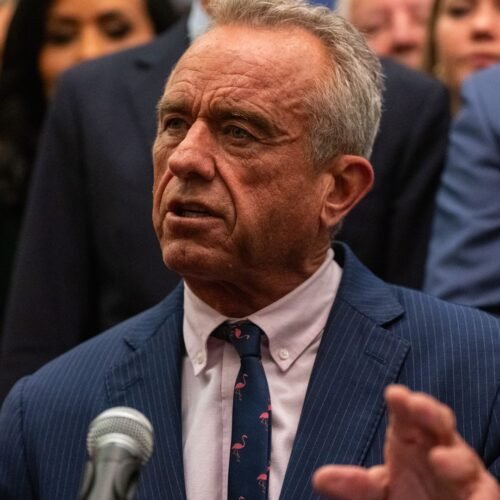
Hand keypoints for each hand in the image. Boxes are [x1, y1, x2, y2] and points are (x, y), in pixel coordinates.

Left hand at [312, 385, 498, 499]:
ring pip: (464, 457)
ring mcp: (461, 475)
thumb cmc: (407, 498)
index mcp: (410, 441)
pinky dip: (479, 497)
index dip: (403, 403)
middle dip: (429, 412)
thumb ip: (354, 485)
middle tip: (415, 405)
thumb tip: (320, 477)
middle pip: (438, 423)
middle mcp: (437, 450)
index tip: (394, 394)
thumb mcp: (378, 492)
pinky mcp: (479, 498)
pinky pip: (484, 495)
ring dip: (454, 457)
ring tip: (438, 459)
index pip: (407, 415)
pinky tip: (471, 499)